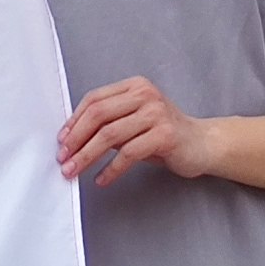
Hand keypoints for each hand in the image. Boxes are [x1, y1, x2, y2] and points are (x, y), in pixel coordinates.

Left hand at [60, 77, 218, 188]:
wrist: (203, 144)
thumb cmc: (164, 134)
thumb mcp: (134, 121)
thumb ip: (110, 122)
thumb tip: (73, 139)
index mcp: (134, 86)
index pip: (94, 99)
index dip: (74, 121)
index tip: (61, 141)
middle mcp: (145, 95)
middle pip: (98, 115)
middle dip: (76, 140)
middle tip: (63, 159)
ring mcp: (156, 113)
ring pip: (110, 135)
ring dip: (87, 156)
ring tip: (74, 171)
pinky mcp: (165, 135)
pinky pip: (129, 153)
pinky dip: (111, 169)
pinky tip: (102, 179)